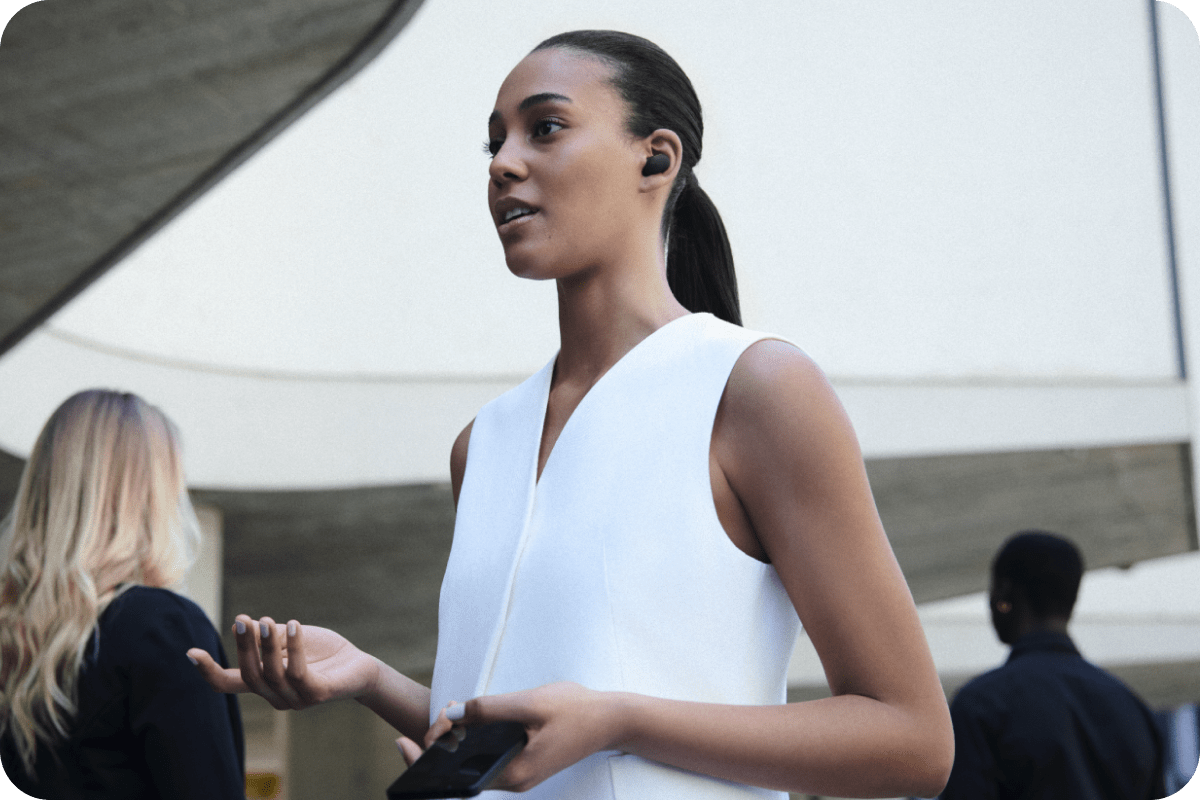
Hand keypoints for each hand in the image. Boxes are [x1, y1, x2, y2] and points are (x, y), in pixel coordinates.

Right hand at [187, 614, 379, 710]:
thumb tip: (244, 624)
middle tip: (244, 619)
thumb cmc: (321, 651)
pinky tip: (295, 625)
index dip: (208, 672)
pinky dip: (294, 648)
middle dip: (243, 647)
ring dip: (267, 646)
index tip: (190, 652)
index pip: (229, 684)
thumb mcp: (290, 637)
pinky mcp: (317, 695)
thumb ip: (268, 635)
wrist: (360, 665)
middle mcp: (276, 697)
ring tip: (267, 621)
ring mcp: (296, 700)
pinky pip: (298, 674)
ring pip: (272, 675)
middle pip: (249, 676)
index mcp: (264, 683)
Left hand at [422, 682, 622, 792]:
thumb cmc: (574, 709)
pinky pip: (490, 759)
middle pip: (463, 773)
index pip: (459, 776)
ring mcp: (521, 775)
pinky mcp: (526, 765)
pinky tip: (468, 724)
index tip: (410, 740)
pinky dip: (475, 744)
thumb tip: (453, 713)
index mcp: (515, 772)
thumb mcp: (529, 702)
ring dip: (458, 745)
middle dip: (439, 750)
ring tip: (445, 720)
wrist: (611, 720)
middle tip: (424, 726)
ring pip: (475, 765)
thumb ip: (489, 708)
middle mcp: (515, 780)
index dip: (430, 759)